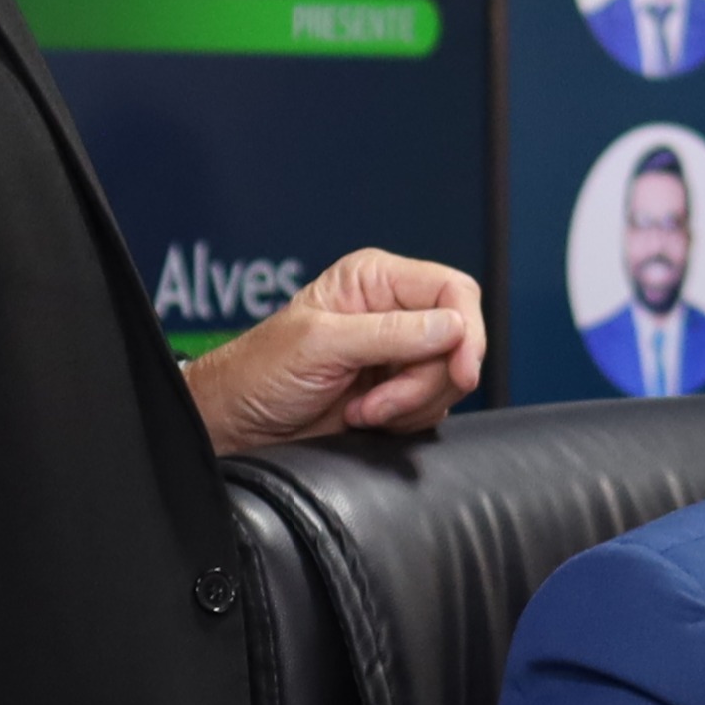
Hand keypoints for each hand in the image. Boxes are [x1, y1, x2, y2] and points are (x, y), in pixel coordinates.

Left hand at [181, 248, 485, 452]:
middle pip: (458, 341)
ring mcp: (398, 354)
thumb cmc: (258, 374)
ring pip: (449, 379)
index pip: (454, 292)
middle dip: (424, 381)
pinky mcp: (397, 391)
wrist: (237, 424)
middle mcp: (394, 312)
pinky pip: (433, 407)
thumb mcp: (321, 344)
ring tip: (362, 411)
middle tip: (379, 401)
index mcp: (375, 280)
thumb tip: (454, 327)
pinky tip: (366, 419)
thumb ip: (390, 333)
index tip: (460, 372)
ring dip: (410, 405)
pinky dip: (405, 420)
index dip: (468, 331)